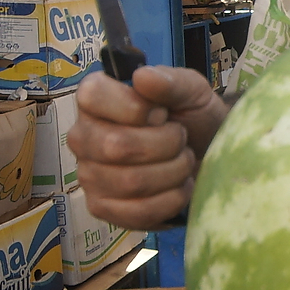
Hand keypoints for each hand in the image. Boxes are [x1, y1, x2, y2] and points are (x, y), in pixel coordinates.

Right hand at [67, 66, 227, 227]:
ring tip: (182, 161)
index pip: (94, 96)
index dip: (136, 107)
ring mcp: (88, 175)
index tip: (162, 113)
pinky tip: (179, 187)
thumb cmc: (191, 117)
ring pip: (131, 182)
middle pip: (116, 146)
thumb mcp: (190, 90)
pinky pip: (137, 212)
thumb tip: (142, 77)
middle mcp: (82, 136)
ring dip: (172, 172)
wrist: (207, 154)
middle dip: (166, 144)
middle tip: (180, 138)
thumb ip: (170, 81)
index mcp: (94, 98)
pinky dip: (170, 200)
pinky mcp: (102, 208)